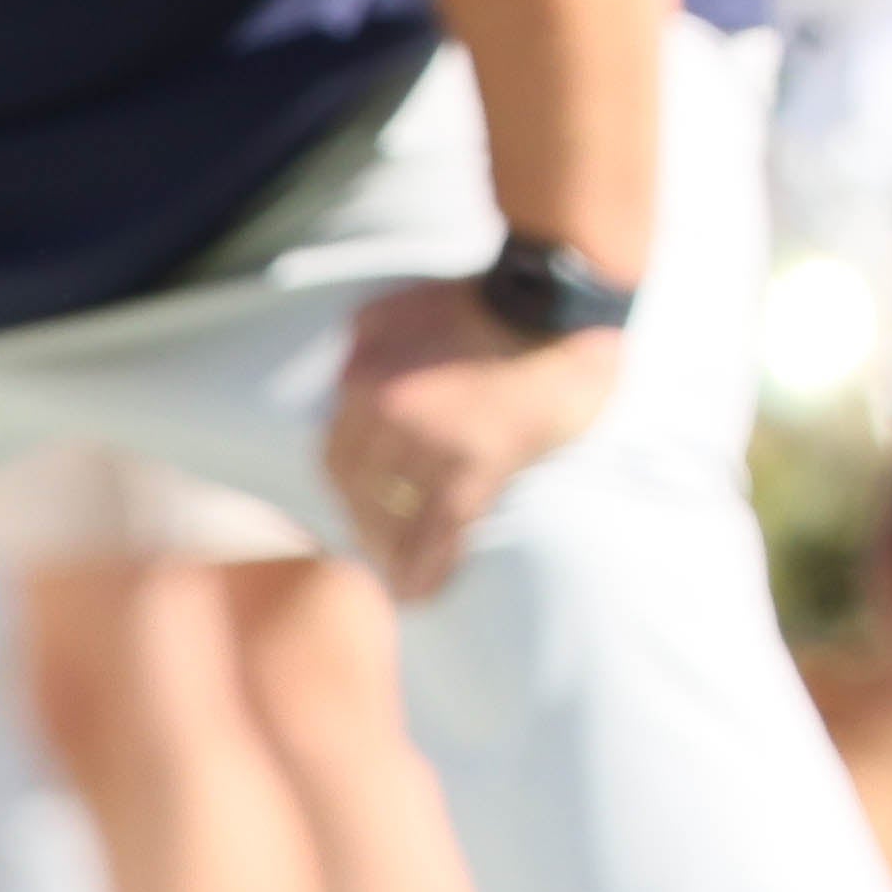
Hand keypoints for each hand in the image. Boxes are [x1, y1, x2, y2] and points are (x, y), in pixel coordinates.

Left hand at [328, 280, 617, 604]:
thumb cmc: (481, 302)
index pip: (337, 457)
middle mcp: (387, 411)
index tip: (355, 521)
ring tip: (397, 582)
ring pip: (398, 514)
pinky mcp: (479, 459)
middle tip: (377, 559)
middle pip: (360, 492)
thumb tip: (342, 380)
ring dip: (393, 556)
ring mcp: (432, 438)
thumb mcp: (395, 311)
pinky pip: (444, 525)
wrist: (553, 301)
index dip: (344, 498)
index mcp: (363, 379)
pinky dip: (431, 563)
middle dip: (366, 531)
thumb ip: (361, 346)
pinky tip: (424, 590)